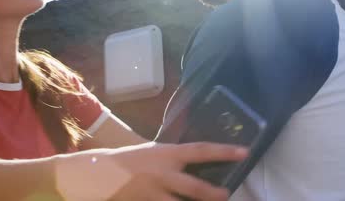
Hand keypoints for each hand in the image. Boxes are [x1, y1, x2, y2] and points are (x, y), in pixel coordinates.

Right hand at [108, 142, 247, 200]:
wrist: (99, 173)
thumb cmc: (129, 160)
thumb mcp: (154, 152)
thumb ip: (174, 158)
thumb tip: (199, 159)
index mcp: (168, 154)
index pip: (201, 150)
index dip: (224, 152)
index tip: (245, 152)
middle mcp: (164, 174)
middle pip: (194, 187)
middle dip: (213, 194)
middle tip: (226, 195)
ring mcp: (154, 194)